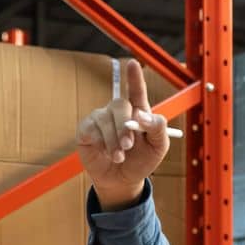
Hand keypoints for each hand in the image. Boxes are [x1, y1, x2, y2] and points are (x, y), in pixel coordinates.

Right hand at [75, 59, 169, 208]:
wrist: (122, 181)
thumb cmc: (141, 162)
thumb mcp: (158, 148)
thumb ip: (158, 129)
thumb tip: (145, 116)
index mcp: (138, 112)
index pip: (136, 91)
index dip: (134, 77)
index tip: (133, 64)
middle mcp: (118, 112)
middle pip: (120, 105)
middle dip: (124, 126)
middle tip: (128, 146)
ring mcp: (101, 119)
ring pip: (105, 120)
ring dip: (113, 141)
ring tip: (119, 157)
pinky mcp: (86, 130)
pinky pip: (91, 130)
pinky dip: (100, 143)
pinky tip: (104, 153)